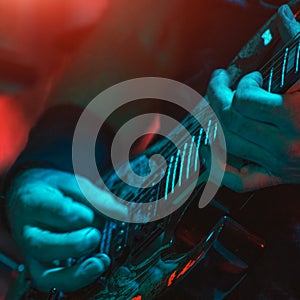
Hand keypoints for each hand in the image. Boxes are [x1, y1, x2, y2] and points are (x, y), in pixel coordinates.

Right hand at [6, 168, 127, 291]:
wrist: (28, 197)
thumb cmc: (52, 190)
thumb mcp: (73, 183)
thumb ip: (95, 198)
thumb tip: (121, 212)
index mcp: (34, 202)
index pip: (63, 211)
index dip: (92, 214)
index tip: (116, 212)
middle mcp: (28, 231)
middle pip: (48, 245)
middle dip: (79, 242)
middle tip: (97, 234)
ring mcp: (31, 252)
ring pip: (47, 273)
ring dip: (79, 270)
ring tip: (101, 260)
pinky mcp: (38, 266)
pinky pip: (53, 282)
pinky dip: (76, 279)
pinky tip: (95, 267)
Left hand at [207, 69, 299, 191]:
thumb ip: (293, 75)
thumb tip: (258, 72)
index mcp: (297, 119)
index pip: (245, 101)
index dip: (241, 84)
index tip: (250, 78)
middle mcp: (284, 146)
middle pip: (230, 120)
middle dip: (217, 96)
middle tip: (219, 83)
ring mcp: (278, 165)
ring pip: (227, 143)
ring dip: (213, 121)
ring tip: (211, 107)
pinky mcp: (277, 176)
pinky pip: (239, 180)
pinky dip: (218, 167)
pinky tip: (207, 152)